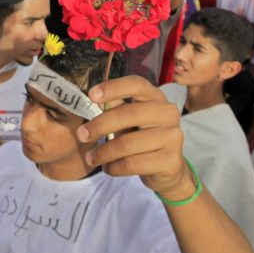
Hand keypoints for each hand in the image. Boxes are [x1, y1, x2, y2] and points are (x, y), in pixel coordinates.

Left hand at [75, 76, 192, 200]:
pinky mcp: (170, 161)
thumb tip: (95, 99)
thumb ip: (115, 108)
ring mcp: (172, 137)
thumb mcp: (130, 121)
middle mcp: (168, 113)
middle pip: (127, 114)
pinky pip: (132, 164)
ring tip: (91, 158)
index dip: (113, 87)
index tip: (90, 95)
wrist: (168, 168)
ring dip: (103, 153)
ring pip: (127, 144)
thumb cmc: (143, 137)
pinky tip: (108, 168)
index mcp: (156, 97)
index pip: (136, 84)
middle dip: (99, 125)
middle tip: (81, 135)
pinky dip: (114, 168)